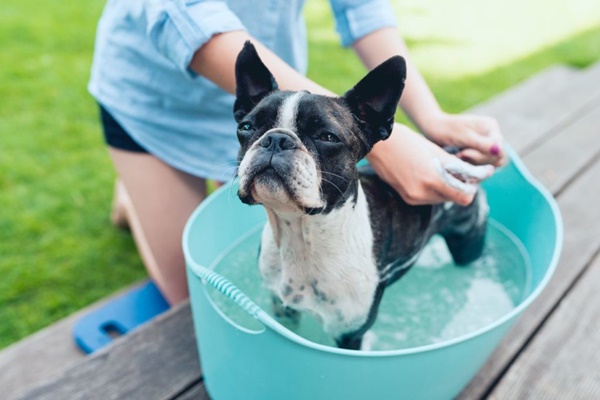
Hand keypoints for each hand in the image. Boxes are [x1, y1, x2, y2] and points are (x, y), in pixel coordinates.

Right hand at [366, 124, 494, 205]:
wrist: (378, 144)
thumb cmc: (408, 142)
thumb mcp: (436, 152)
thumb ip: (455, 167)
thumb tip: (472, 175)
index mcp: (433, 180)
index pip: (464, 197)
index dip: (471, 188)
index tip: (474, 177)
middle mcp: (423, 193)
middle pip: (453, 198)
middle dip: (459, 186)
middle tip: (462, 172)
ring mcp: (413, 197)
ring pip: (441, 199)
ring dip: (446, 188)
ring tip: (443, 171)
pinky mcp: (407, 197)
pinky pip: (428, 198)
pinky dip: (433, 189)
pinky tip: (429, 174)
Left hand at [418, 111, 507, 166]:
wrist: (431, 129)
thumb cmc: (446, 129)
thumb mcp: (463, 136)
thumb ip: (481, 144)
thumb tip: (499, 150)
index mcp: (490, 127)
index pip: (500, 149)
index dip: (486, 156)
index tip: (465, 153)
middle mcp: (490, 137)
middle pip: (497, 159)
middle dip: (478, 161)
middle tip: (460, 155)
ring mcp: (484, 147)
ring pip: (488, 165)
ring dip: (473, 165)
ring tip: (457, 157)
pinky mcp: (476, 156)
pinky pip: (480, 168)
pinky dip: (469, 167)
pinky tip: (457, 162)